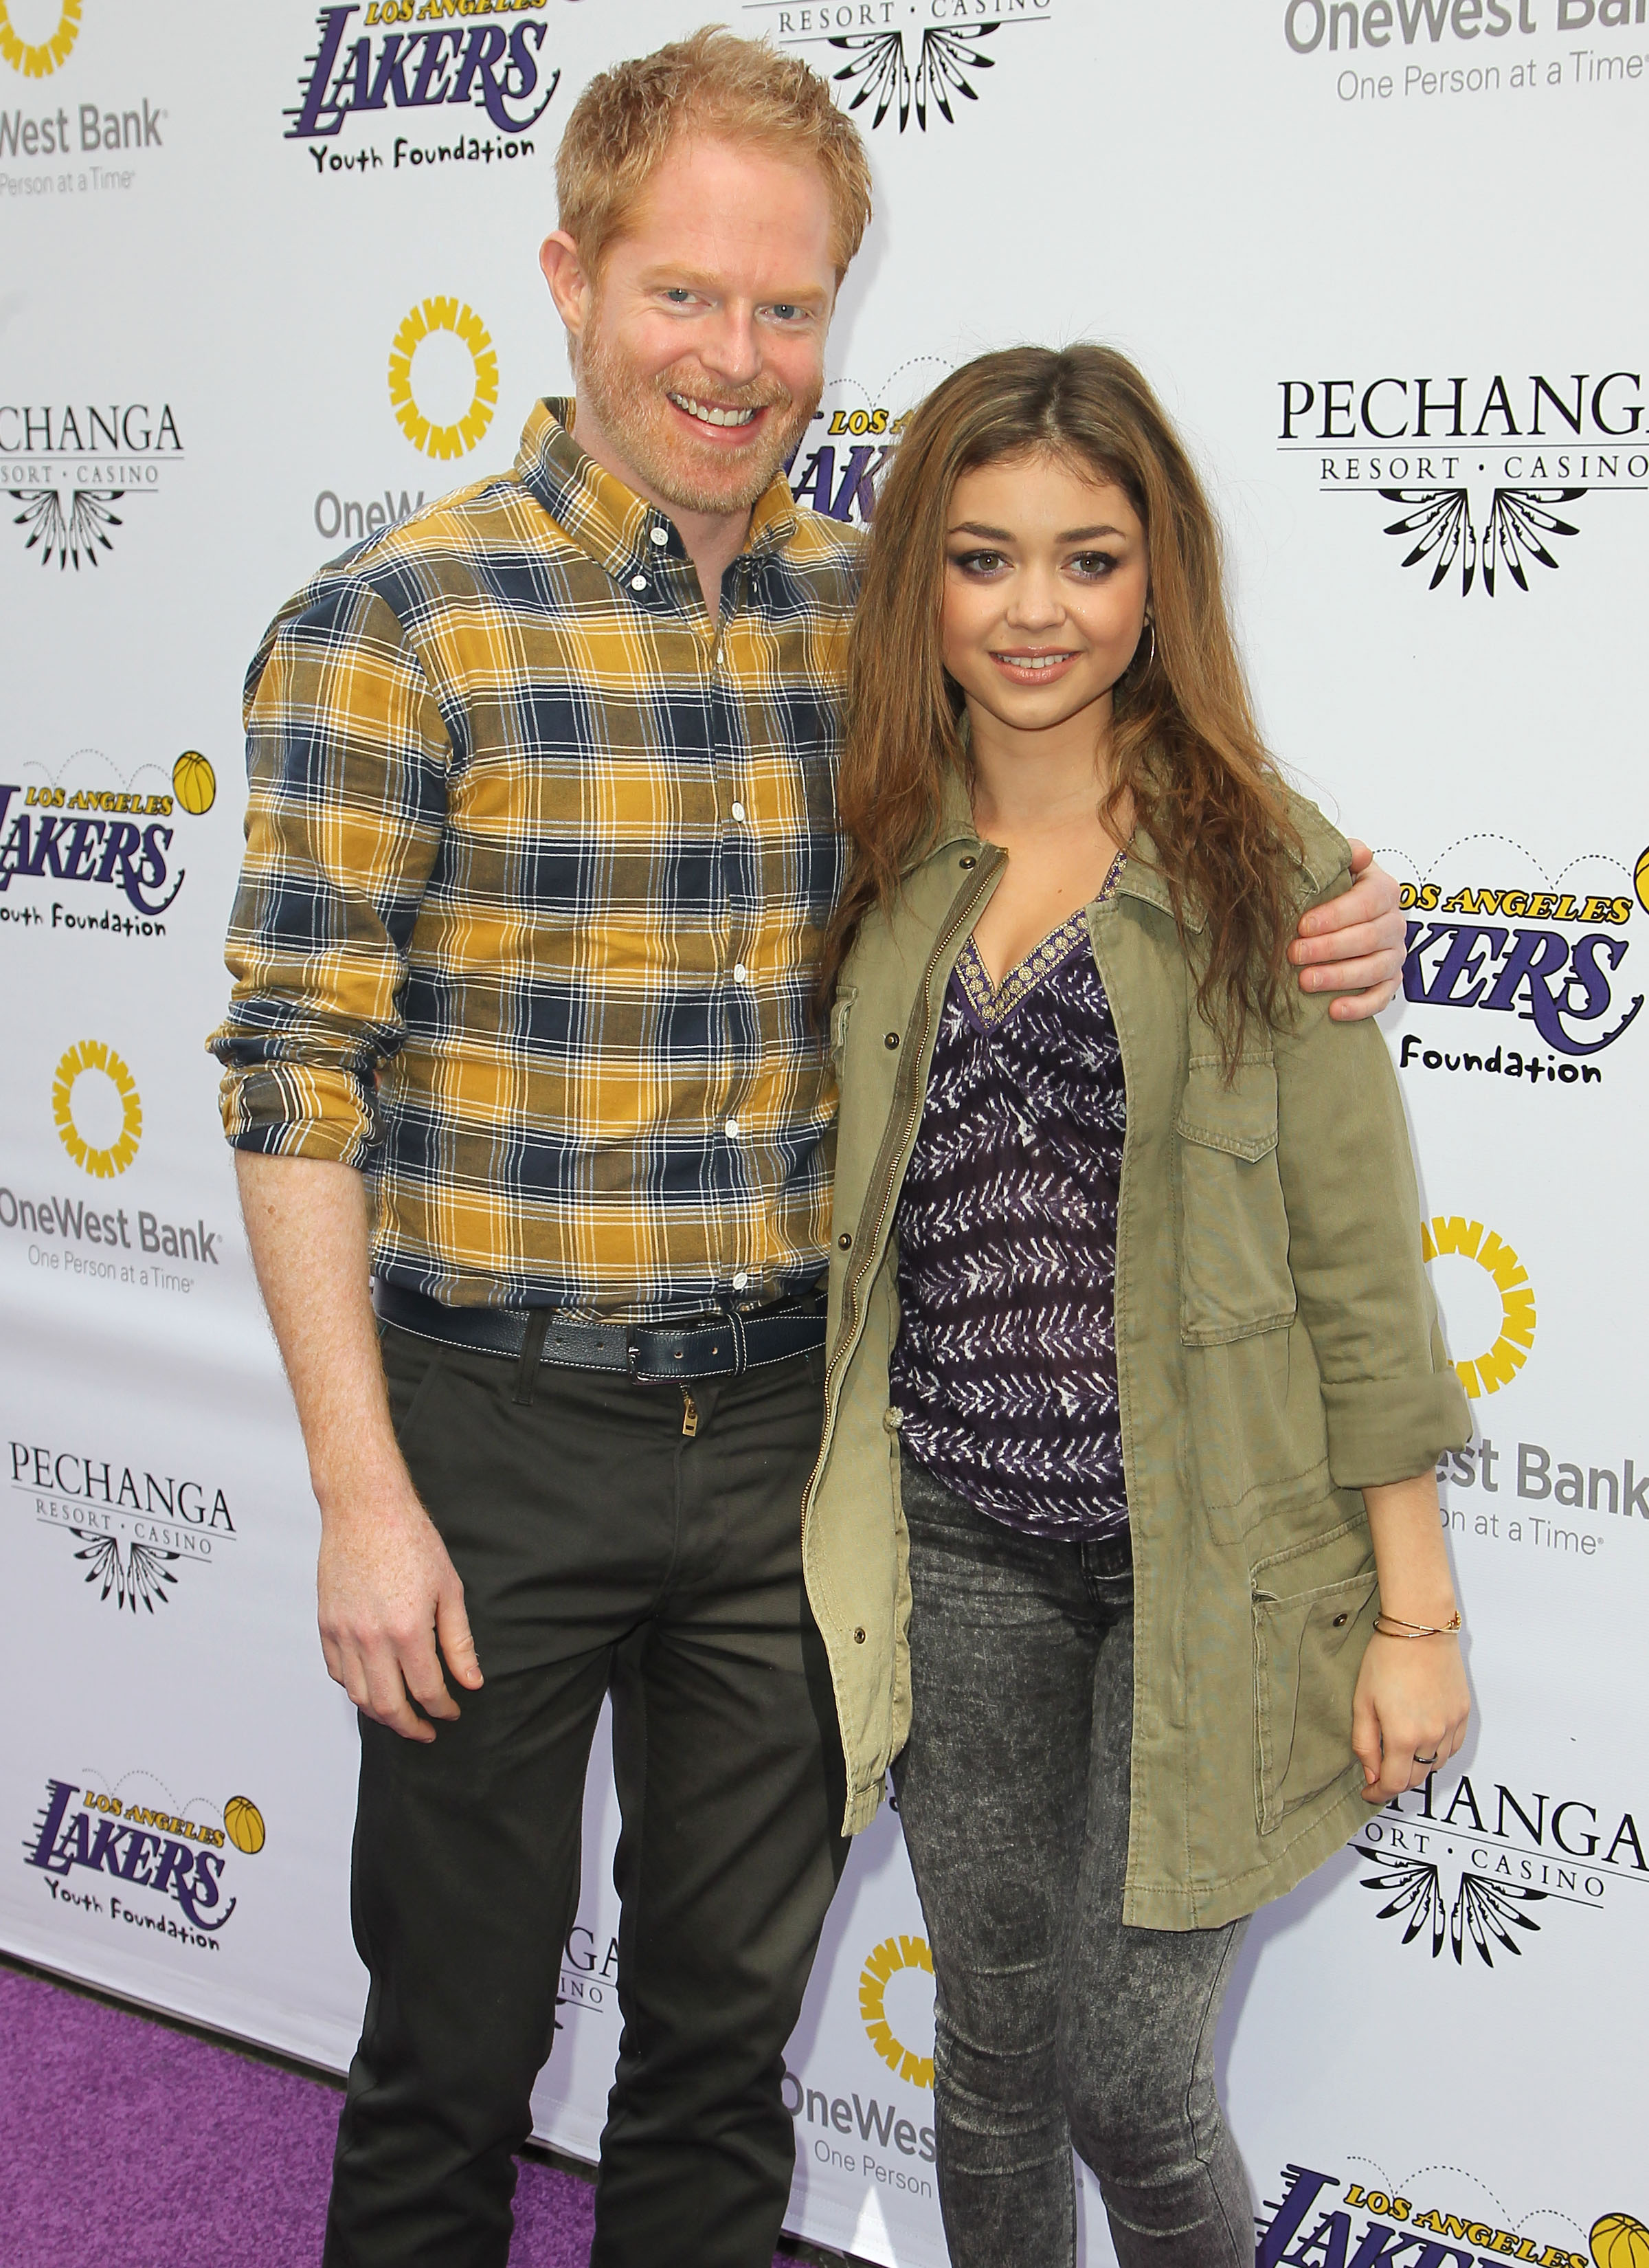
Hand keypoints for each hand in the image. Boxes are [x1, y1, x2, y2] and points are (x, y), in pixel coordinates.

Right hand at [317, 1476, 482, 1741]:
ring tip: (401, 1715)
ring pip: (359, 1696)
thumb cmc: (410, 1539)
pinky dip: (354, 1688)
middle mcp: (371, 1639)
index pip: (427, 1690)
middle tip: (427, 1730)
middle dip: (411, 1726)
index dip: (444, 1709)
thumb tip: (471, 1680)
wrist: (366, 1509)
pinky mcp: (326, 1625)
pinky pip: (337, 1672)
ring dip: (381, 1714)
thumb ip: (458, 1641)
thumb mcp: (449, 1589)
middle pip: (389, 1706)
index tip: (453, 1711)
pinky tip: (372, 1686)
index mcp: (408, 1630)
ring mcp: (344, 1634)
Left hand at [1289, 841, 1405, 1019]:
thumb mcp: (1338, 865)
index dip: (1335, 915)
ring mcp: (1395, 954)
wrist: (1345, 911)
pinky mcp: (1390, 980)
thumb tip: (1358, 852)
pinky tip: (1335, 1010)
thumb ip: (1344, 855)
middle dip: (1329, 948)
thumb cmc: (1336, 887)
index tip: (1303, 926)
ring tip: (1305, 981)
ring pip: (1375, 968)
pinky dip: (1360, 1006)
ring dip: (1339, 977)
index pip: (1367, 902)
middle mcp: (1394, 923)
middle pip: (1369, 938)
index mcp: (1384, 890)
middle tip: (1294, 954)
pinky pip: (1383, 997)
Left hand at [1352, 1632, 1469, 1801]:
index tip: (1368, 1792)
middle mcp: (1433, 1736)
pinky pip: (1452, 1747)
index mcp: (1404, 1736)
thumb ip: (1365, 1743)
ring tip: (1399, 1755)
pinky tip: (1424, 1741)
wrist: (1421, 1627)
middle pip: (1416, 1777)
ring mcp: (1452, 1725)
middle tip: (1379, 1773)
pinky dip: (1437, 1752)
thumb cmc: (1387, 1658)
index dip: (1378, 1793)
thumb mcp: (1363, 1702)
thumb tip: (1371, 1774)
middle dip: (1396, 1780)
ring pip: (1436, 1765)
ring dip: (1417, 1767)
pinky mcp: (1463, 1713)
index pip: (1394, 1783)